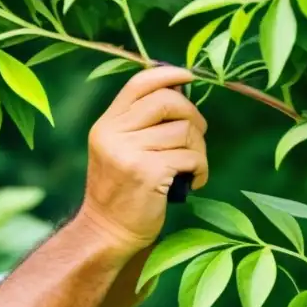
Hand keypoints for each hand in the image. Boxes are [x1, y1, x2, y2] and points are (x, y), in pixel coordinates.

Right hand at [77, 66, 208, 256]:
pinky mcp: (148, 172)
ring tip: (192, 167)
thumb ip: (139, 124)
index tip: (189, 76)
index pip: (138, 84)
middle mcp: (114, 134)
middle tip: (197, 135)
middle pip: (167, 102)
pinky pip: (190, 157)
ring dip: (199, 150)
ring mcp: (129, 153)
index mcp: (106, 125)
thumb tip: (181, 93)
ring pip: (184, 131)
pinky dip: (200, 169)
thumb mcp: (118, 150)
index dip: (167, 73)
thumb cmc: (121, 191)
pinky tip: (193, 182)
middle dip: (193, 115)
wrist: (107, 232)